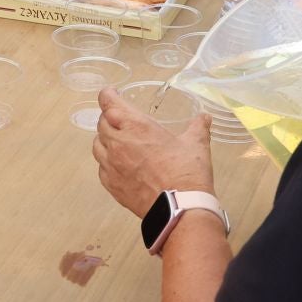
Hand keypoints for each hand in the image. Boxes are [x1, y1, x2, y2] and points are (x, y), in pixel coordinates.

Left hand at [92, 86, 213, 217]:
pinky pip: (101, 169)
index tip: (111, 93)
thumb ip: (198, 127)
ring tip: (117, 141)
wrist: (180, 208)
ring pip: (97, 145)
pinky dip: (107, 163)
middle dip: (109, 118)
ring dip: (104, 139)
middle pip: (102, 123)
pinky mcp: (112, 186)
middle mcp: (118, 143)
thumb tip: (204, 118)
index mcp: (135, 126)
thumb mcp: (196, 144)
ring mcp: (112, 166)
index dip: (107, 95)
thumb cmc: (186, 172)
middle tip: (119, 119)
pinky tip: (119, 165)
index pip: (109, 103)